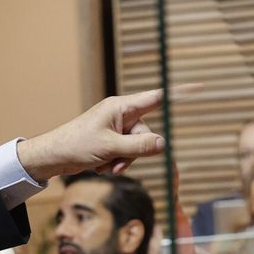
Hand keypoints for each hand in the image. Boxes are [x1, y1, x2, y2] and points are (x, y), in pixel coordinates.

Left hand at [16, 90, 164, 181]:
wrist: (53, 157)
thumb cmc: (76, 145)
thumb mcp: (110, 148)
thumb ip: (138, 146)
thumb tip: (163, 143)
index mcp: (120, 107)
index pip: (156, 98)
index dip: (177, 94)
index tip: (200, 87)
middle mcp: (120, 115)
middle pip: (146, 132)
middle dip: (135, 152)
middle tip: (116, 163)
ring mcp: (114, 128)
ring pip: (136, 146)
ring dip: (123, 160)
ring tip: (106, 167)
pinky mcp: (109, 141)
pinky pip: (124, 153)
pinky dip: (115, 162)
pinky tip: (101, 167)